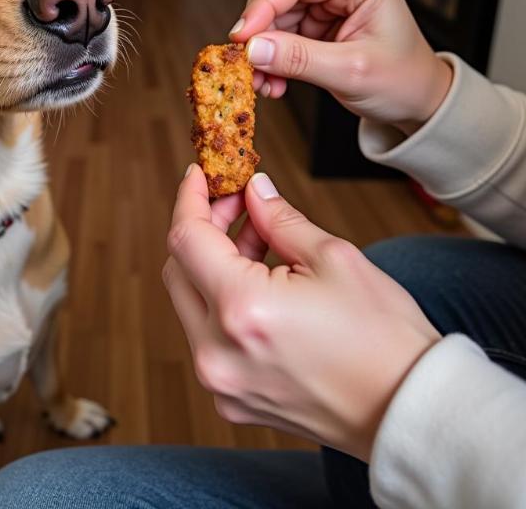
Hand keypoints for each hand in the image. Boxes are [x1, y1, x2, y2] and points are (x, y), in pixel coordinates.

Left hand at [163, 165, 440, 459]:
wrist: (409, 411)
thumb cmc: (384, 339)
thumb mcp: (334, 258)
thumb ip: (279, 219)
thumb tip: (254, 191)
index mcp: (241, 310)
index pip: (187, 239)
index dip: (191, 199)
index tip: (200, 176)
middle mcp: (218, 352)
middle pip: (178, 271)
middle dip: (203, 229)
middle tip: (238, 205)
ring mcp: (221, 382)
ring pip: (191, 303)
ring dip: (214, 265)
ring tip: (260, 240)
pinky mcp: (231, 399)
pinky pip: (208, 337)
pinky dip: (223, 302)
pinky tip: (261, 282)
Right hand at [229, 0, 452, 134]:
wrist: (417, 101)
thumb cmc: (402, 81)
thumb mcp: (351, 71)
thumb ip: (300, 58)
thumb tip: (253, 49)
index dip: (265, 5)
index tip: (242, 37)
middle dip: (260, 30)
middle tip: (247, 63)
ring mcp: (327, 4)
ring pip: (273, 16)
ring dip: (262, 50)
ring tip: (264, 83)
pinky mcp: (315, 25)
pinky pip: (278, 35)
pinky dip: (271, 60)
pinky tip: (274, 82)